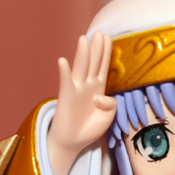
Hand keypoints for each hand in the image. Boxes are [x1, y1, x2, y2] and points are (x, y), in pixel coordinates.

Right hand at [47, 31, 116, 174]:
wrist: (73, 142)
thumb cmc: (91, 127)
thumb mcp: (110, 116)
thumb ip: (111, 104)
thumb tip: (99, 96)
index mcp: (99, 88)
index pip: (103, 66)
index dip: (106, 52)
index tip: (108, 37)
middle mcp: (87, 85)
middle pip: (93, 62)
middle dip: (96, 48)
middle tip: (99, 32)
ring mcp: (76, 89)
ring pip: (81, 68)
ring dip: (82, 53)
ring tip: (84, 39)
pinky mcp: (66, 97)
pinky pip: (65, 82)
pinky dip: (64, 72)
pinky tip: (63, 61)